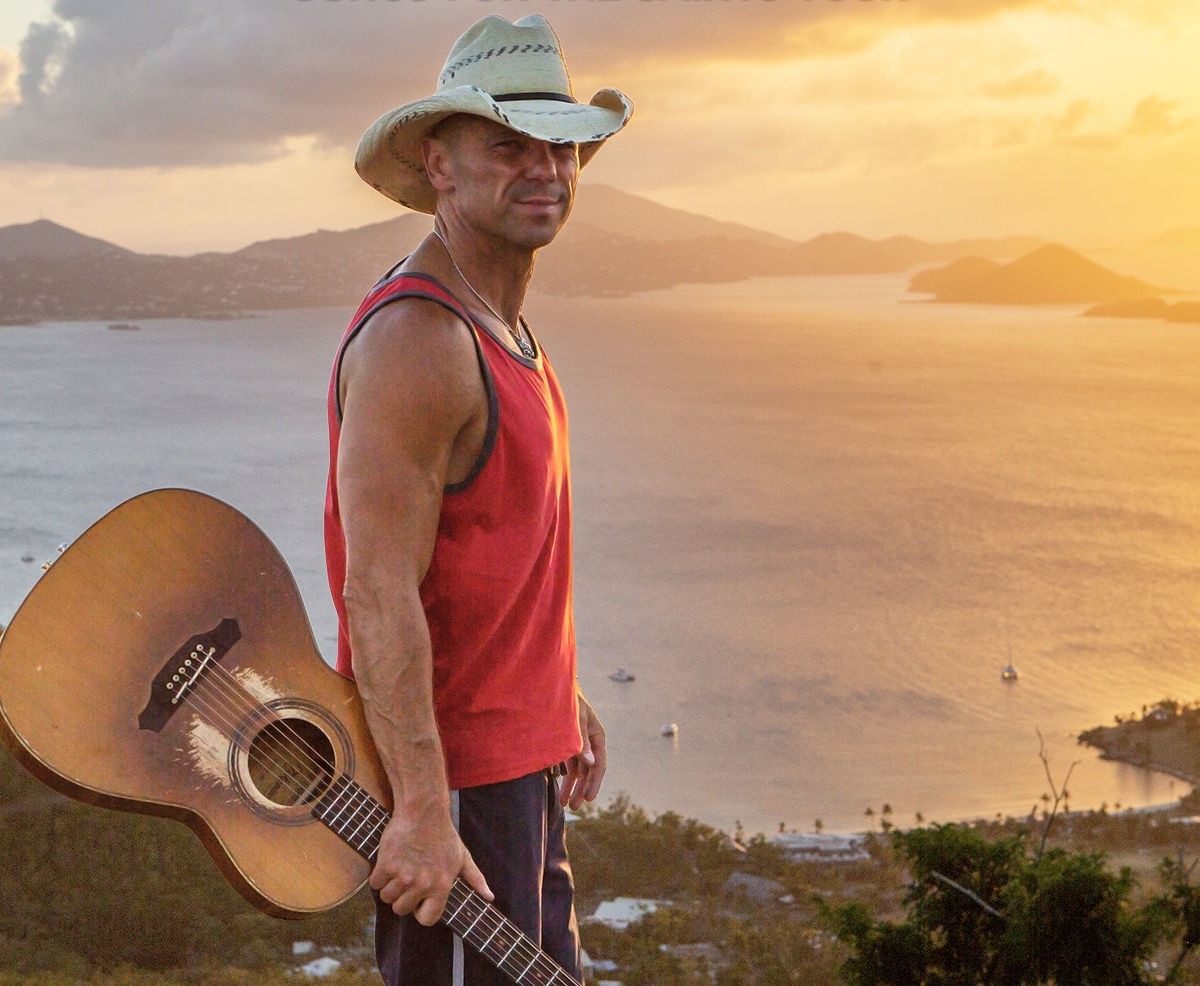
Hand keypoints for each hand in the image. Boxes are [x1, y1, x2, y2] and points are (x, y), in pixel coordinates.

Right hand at [369, 805, 491, 925]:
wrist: (423, 811)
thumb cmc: (443, 835)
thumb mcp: (463, 856)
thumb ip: (475, 879)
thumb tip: (490, 897)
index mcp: (442, 886)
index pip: (427, 919)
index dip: (420, 910)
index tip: (419, 898)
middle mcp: (423, 884)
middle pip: (402, 910)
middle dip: (402, 897)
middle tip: (407, 877)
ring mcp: (404, 875)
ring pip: (387, 898)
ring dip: (389, 885)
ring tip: (400, 867)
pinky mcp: (387, 864)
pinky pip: (375, 883)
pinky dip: (378, 874)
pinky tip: (389, 860)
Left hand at [561, 690, 605, 810]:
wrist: (553, 686)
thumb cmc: (567, 701)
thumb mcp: (575, 720)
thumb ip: (582, 742)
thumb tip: (591, 764)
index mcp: (597, 735)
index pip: (600, 763)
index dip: (594, 782)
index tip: (589, 798)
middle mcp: (591, 741)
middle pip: (589, 770)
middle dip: (582, 789)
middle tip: (575, 807)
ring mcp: (580, 743)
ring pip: (579, 770)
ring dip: (573, 787)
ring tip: (566, 804)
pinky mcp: (568, 744)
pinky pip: (570, 765)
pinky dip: (565, 778)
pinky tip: (560, 790)